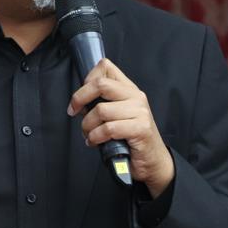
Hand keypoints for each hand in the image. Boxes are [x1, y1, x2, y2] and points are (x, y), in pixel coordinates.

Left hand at [68, 58, 173, 196]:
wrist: (152, 161)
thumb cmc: (130, 139)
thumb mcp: (117, 115)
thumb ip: (103, 103)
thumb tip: (79, 102)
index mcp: (129, 89)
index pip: (105, 67)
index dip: (87, 79)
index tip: (79, 97)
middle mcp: (136, 96)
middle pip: (100, 85)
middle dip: (80, 99)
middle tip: (74, 112)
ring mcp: (140, 112)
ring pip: (101, 110)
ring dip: (87, 126)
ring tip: (89, 134)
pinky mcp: (140, 128)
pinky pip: (109, 128)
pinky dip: (96, 137)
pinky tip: (95, 142)